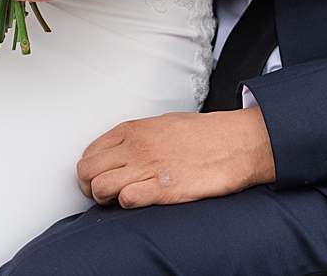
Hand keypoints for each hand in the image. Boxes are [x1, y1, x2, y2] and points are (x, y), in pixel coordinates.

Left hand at [77, 107, 275, 206]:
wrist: (239, 143)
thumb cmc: (207, 134)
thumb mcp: (166, 123)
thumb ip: (137, 136)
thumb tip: (118, 152)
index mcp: (136, 128)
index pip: (90, 152)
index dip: (91, 169)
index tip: (102, 176)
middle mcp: (138, 145)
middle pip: (86, 171)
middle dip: (91, 186)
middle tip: (106, 193)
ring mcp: (149, 166)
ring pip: (99, 187)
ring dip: (107, 198)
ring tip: (123, 198)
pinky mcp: (163, 188)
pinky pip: (125, 199)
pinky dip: (128, 204)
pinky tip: (142, 199)